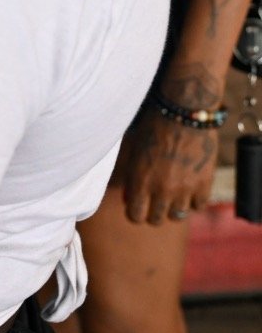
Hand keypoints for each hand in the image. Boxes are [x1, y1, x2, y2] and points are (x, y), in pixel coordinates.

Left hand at [122, 106, 217, 224]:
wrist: (183, 112)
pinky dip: (193, 200)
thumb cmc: (152, 125)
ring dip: (173, 207)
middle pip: (156, 220)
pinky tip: (188, 188)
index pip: (135, 216)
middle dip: (153, 212)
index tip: (137, 206)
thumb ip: (131, 174)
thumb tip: (128, 196)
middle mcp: (161, 189)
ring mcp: (184, 189)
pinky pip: (198, 206)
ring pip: (177, 216)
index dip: (135, 212)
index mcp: (140, 180)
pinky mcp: (204, 184)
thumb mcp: (134, 149)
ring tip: (171, 195)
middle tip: (154, 202)